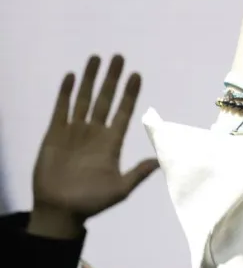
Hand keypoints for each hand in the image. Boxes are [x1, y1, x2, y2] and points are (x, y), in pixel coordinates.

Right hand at [31, 55, 158, 231]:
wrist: (61, 210)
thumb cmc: (92, 202)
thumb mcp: (121, 188)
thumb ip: (139, 173)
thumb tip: (161, 161)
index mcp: (112, 144)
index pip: (124, 112)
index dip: (130, 94)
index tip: (137, 75)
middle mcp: (95, 133)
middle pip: (105, 99)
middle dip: (112, 79)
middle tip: (119, 57)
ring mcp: (75, 132)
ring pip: (84, 99)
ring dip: (90, 79)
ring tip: (97, 58)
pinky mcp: (55, 134)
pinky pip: (62, 109)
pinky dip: (66, 93)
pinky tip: (72, 76)